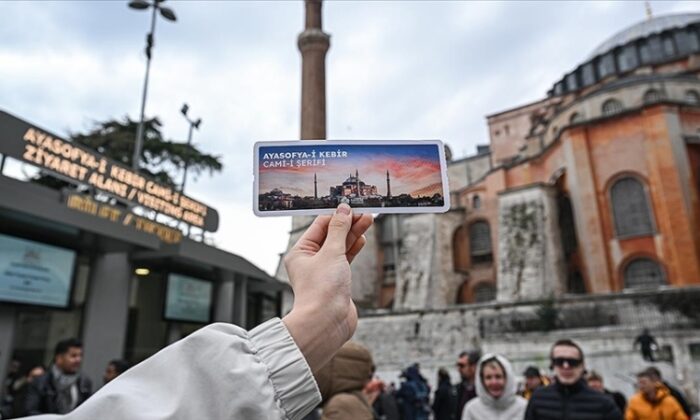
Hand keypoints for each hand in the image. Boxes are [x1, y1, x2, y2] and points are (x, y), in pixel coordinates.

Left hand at [282, 204, 372, 372]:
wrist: (327, 323)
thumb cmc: (322, 290)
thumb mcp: (332, 252)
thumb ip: (339, 230)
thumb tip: (343, 210)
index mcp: (300, 252)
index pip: (319, 226)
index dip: (336, 215)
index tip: (352, 206)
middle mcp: (310, 261)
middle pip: (331, 235)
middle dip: (348, 224)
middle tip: (365, 213)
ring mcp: (324, 271)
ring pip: (340, 247)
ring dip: (353, 234)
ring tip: (368, 221)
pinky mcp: (336, 281)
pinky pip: (345, 259)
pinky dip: (353, 249)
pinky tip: (362, 239)